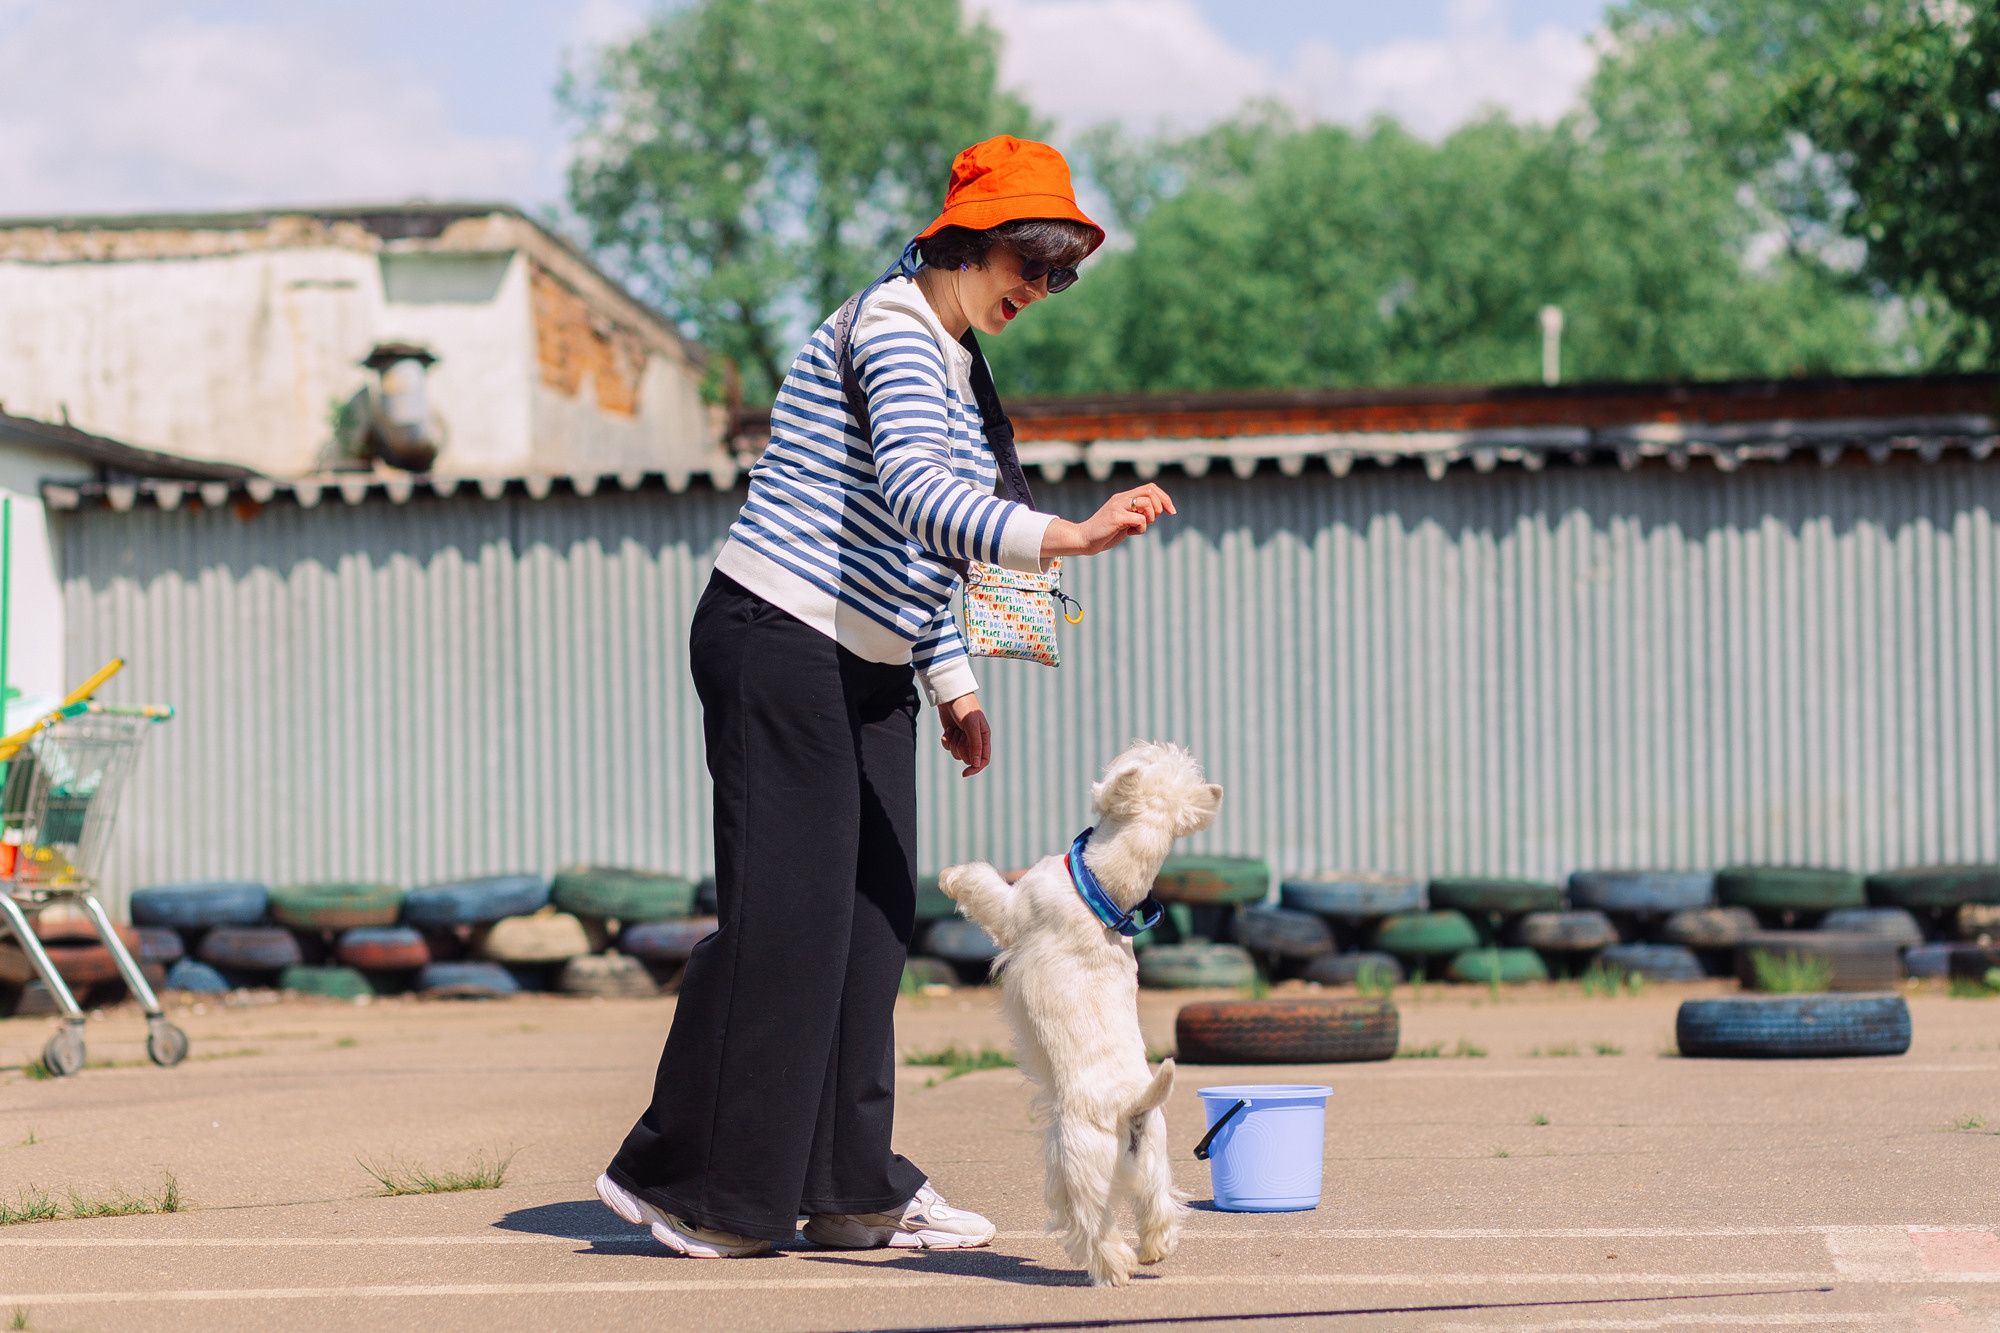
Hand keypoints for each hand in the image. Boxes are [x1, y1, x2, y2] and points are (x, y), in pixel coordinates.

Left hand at [938, 693, 990, 776]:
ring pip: (956, 753)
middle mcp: (974, 740)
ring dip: (953, 743)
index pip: (983, 760)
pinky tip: (948, 729)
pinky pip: (948, 746)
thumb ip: (975, 744)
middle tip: (960, 735)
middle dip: (960, 749)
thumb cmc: (964, 707)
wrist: (950, 696)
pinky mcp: (952, 735)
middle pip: (967, 758)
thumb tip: (977, 763)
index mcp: (983, 737)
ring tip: (954, 729)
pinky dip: (946, 739)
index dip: (976, 768)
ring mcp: (963, 738)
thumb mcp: (971, 725)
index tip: (965, 773)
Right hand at [1040, 484, 1175, 558]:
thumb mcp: (1124, 520)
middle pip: (1151, 491)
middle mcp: (1121, 498)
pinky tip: (1130, 533)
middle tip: (1152, 520)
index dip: (1165, 498)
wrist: (1084, 539)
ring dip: (1150, 518)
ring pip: (1147, 503)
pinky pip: (1140, 519)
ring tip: (1138, 527)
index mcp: (1124, 497)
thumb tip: (1158, 511)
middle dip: (1160, 506)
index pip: (1151, 488)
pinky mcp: (1116, 517)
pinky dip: (1141, 528)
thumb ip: (1137, 513)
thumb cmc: (1105, 533)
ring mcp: (1118, 506)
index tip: (1172, 511)